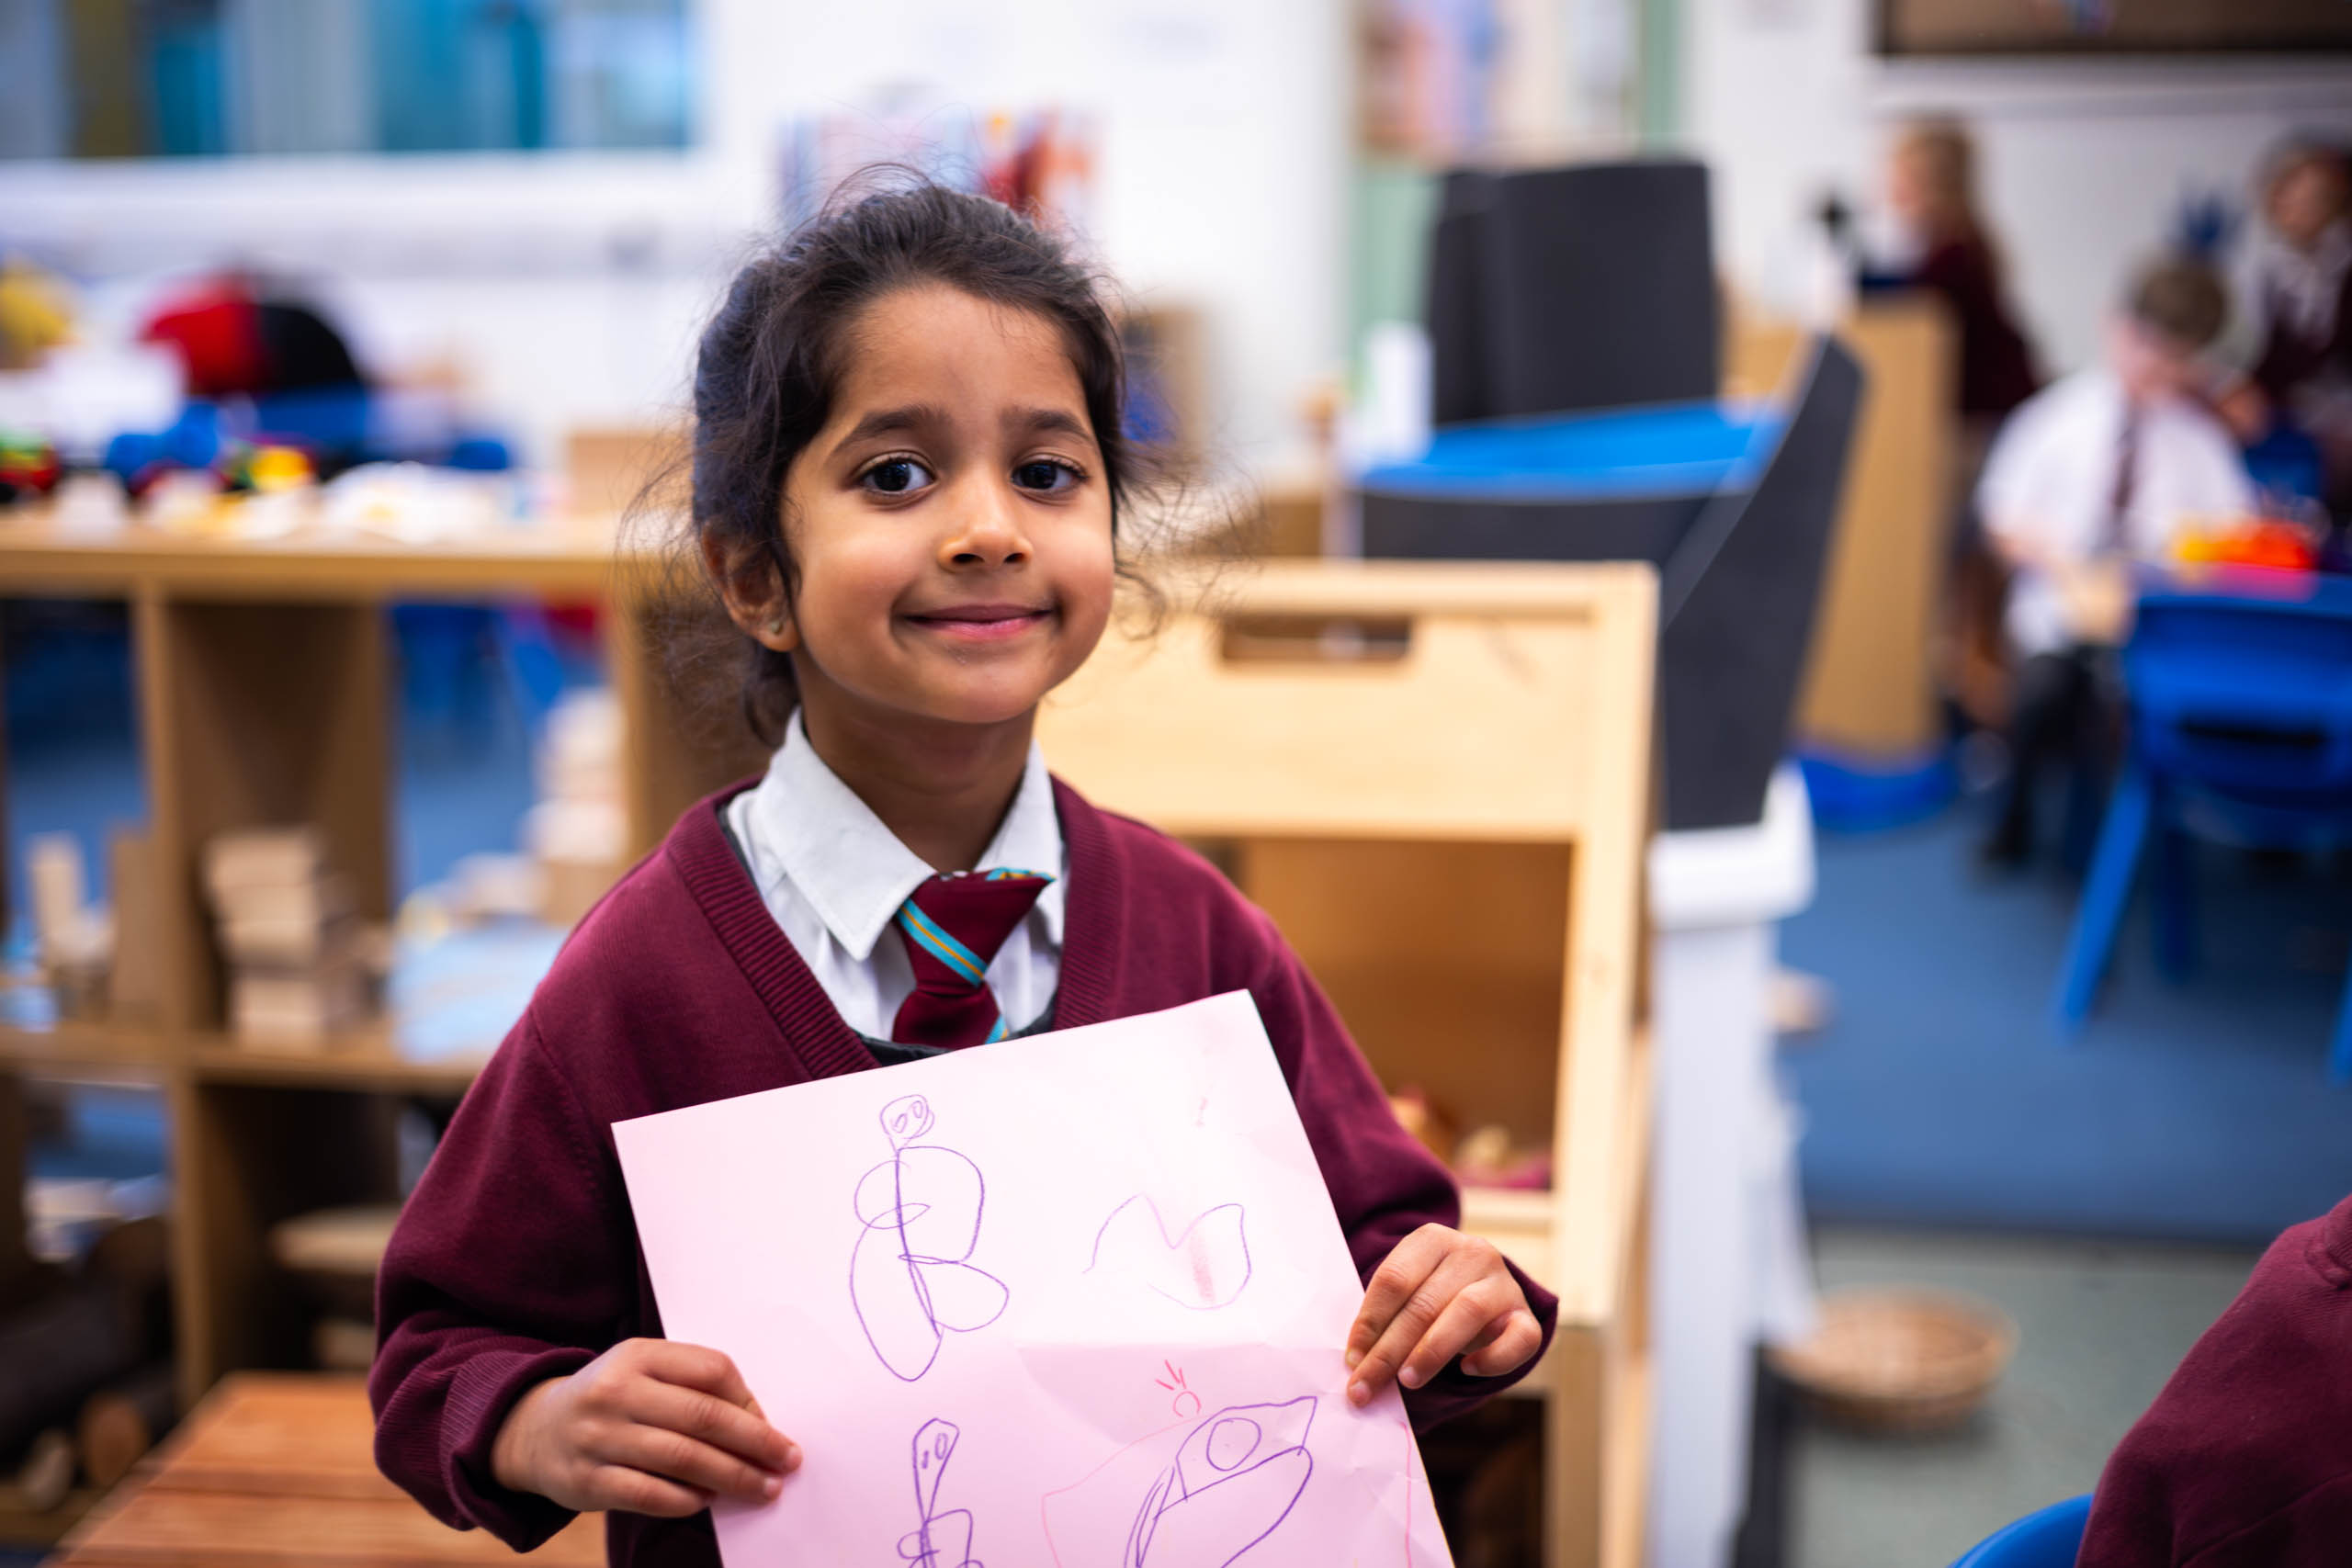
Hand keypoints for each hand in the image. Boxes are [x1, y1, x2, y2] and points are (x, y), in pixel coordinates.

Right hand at [490, 1339, 798, 1516]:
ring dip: (733, 1476)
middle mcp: (617, 1391)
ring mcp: (599, 1437)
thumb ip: (692, 1384)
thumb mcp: (642, 1370)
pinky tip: (708, 1500)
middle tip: (788, 1460)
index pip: (712, 1370)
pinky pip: (650, 1494)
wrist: (534, 1431)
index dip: (749, 1400)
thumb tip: (757, 1423)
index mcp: (638, 1355)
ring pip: (683, 1458)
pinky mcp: (588, 1481)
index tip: (772, 1425)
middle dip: (756, 1442)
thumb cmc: (610, 1399)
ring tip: (763, 1488)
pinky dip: (687, 1499)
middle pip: (704, 1416)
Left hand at [1342, 1224, 1541, 1406]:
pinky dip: (1492, 1358)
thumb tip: (1358, 1363)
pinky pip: (1517, 1339)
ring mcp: (1503, 1283)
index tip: (1352, 1359)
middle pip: (1424, 1303)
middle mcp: (1472, 1253)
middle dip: (1389, 1351)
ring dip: (1431, 1352)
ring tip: (1407, 1380)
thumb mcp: (1408, 1292)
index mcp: (1432, 1239)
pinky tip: (1467, 1370)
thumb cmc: (1432, 1296)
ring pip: (1467, 1313)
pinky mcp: (1527, 1316)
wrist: (1486, 1294)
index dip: (1369, 1322)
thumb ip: (1385, 1318)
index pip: (1394, 1279)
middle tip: (1366, 1386)